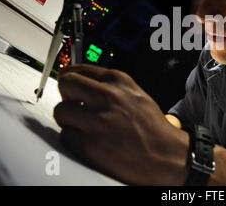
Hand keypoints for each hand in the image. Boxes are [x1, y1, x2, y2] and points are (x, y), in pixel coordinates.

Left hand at [54, 64, 188, 184]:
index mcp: (119, 82)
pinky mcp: (89, 145)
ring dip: (68, 119)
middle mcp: (108, 97)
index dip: (71, 78)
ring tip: (83, 126)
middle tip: (73, 104)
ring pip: (60, 111)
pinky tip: (87, 140)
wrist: (165, 154)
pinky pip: (65, 135)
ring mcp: (97, 121)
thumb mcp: (135, 94)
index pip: (79, 69)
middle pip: (66, 84)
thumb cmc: (152, 127)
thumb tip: (84, 83)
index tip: (69, 84)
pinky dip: (72, 138)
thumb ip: (110, 86)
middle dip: (66, 95)